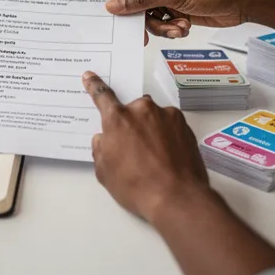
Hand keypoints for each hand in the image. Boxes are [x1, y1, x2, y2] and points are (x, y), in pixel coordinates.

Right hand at [83, 72, 213, 225]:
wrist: (177, 198)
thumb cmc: (136, 187)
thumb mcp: (104, 172)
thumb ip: (100, 149)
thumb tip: (104, 138)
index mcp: (117, 119)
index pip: (102, 96)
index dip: (94, 85)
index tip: (89, 76)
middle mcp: (142, 110)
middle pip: (132, 110)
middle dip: (131, 124)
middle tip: (133, 148)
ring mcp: (166, 115)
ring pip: (153, 117)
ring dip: (150, 129)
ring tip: (154, 156)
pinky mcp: (185, 125)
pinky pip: (170, 125)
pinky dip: (167, 136)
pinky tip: (168, 156)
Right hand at [106, 0, 254, 38]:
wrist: (244, 2)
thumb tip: (114, 3)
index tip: (117, 15)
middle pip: (140, 3)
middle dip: (148, 19)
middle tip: (146, 35)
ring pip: (152, 17)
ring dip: (163, 27)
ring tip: (179, 28)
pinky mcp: (180, 10)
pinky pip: (164, 23)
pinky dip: (172, 29)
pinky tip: (184, 28)